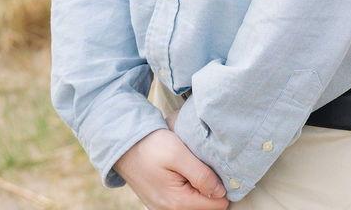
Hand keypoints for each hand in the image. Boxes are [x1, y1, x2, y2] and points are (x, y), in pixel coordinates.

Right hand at [113, 128, 229, 209]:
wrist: (125, 145)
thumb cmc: (152, 146)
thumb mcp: (178, 154)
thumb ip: (201, 175)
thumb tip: (220, 192)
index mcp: (177, 202)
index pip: (214, 205)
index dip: (223, 188)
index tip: (225, 170)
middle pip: (204, 206)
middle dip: (212, 188)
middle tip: (211, 165)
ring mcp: (163, 207)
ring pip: (194, 203)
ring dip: (201, 188)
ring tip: (199, 167)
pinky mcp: (160, 201)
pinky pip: (183, 200)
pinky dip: (190, 188)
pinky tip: (189, 173)